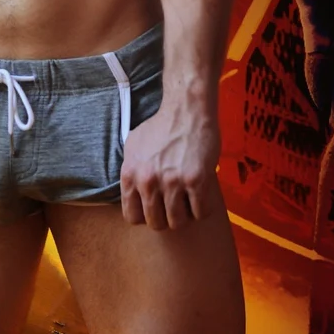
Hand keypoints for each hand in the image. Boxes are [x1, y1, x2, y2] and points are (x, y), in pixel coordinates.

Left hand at [120, 97, 220, 229]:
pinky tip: (202, 195)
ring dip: (186, 215)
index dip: (146, 216)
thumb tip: (132, 194)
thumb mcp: (133, 146)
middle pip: (156, 223)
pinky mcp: (196, 180)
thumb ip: (131, 171)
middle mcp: (148, 181)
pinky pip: (200, 213)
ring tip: (189, 200)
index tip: (156, 208)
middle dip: (167, 217)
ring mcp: (172, 182)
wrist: (186, 110)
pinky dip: (203, 208)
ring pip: (178, 222)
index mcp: (130, 174)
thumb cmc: (160, 126)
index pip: (132, 217)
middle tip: (175, 204)